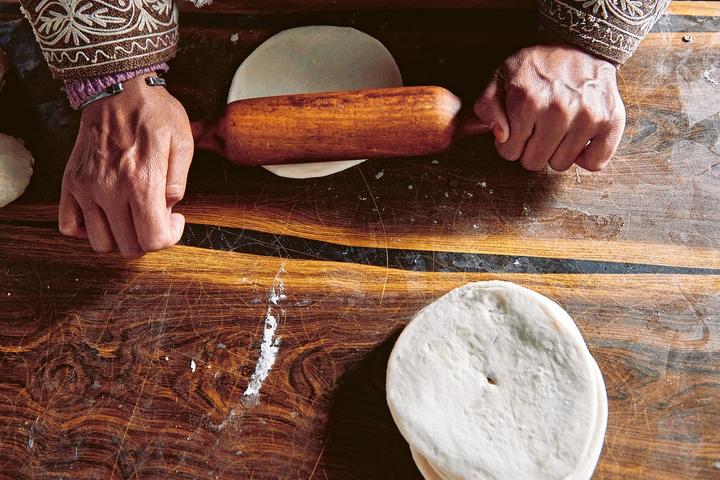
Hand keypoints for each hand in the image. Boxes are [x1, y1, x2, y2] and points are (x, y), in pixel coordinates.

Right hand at [58, 74, 192, 256]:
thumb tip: (171, 209)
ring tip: (132, 215)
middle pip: (129, 247)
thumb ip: (180, 182)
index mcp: (142, 182)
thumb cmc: (154, 113)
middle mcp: (110, 190)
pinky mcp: (71, 183)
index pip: (154, 240)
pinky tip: (106, 215)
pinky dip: (87, 229)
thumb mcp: (182, 143)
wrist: (116, 87)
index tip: (174, 219)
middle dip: (148, 238)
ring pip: (101, 243)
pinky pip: (69, 226)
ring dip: (120, 237)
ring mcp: (86, 188)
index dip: (170, 237)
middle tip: (156, 215)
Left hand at [474, 43, 625, 171]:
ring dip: (556, 151)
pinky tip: (577, 139)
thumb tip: (500, 136)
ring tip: (557, 128)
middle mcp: (559, 110)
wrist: (580, 42)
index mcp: (528, 101)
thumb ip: (487, 107)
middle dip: (530, 150)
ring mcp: (588, 116)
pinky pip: (595, 163)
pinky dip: (586, 157)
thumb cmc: (537, 64)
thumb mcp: (499, 77)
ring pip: (561, 164)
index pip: (509, 152)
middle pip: (534, 162)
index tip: (517, 129)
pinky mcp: (610, 120)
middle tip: (537, 128)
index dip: (509, 144)